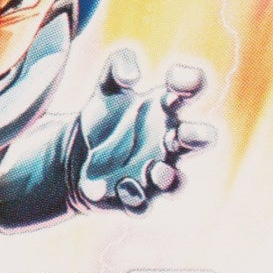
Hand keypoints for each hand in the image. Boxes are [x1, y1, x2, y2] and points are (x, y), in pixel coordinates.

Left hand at [68, 52, 214, 212]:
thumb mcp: (107, 87)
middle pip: (197, 139)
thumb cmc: (105, 117)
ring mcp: (154, 171)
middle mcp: (168, 141)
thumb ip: (118, 67)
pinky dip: (135, 199)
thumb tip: (133, 74)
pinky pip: (142, 205)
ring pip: (175, 181)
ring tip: (154, 169)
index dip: (190, 82)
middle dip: (198, 137)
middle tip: (186, 133)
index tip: (174, 79)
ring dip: (169, 177)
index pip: (190, 91)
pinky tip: (121, 188)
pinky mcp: (135, 197)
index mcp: (165, 108)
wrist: (75, 156)